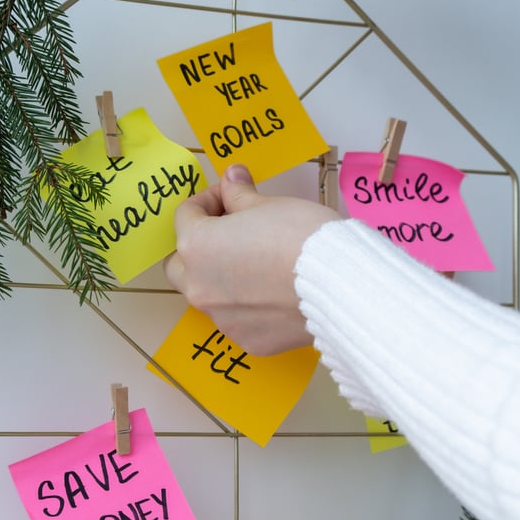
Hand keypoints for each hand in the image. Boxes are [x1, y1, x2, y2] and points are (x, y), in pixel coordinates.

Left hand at [163, 165, 339, 355]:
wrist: (338, 284)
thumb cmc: (301, 237)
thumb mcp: (268, 204)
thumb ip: (239, 195)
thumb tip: (231, 179)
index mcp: (196, 247)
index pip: (185, 216)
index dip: (209, 199)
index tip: (230, 195)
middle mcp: (199, 287)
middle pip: (181, 264)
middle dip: (199, 246)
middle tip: (230, 233)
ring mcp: (222, 319)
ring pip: (209, 295)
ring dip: (221, 278)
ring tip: (258, 265)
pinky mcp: (247, 341)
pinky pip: (238, 319)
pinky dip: (248, 306)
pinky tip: (275, 294)